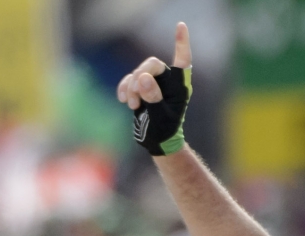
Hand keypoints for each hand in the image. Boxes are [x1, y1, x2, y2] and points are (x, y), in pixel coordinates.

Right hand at [117, 23, 192, 155]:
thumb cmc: (165, 130)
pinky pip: (130, 80)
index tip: (180, 26)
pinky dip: (124, 88)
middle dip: (140, 78)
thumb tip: (143, 78)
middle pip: (152, 65)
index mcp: (179, 85)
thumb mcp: (161, 117)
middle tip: (135, 97)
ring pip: (138, 73)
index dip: (181, 43)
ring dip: (131, 88)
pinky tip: (122, 100)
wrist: (156, 141)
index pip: (182, 60)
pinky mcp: (141, 88)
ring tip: (132, 106)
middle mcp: (168, 81)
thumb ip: (153, 98)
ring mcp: (154, 83)